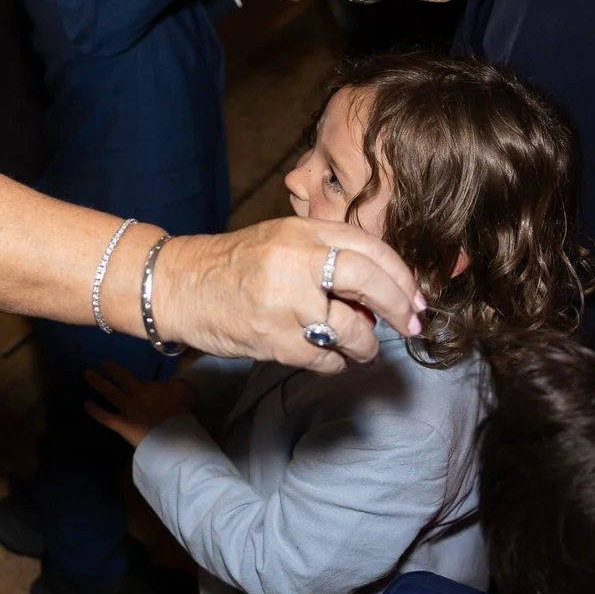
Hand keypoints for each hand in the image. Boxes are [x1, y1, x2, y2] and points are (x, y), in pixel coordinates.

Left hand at [84, 362, 196, 446]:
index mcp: (155, 390)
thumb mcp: (187, 398)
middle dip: (113, 369)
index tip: (132, 378)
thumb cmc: (182, 419)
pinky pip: (106, 417)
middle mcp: (139, 395)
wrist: (175, 438)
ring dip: (98, 382)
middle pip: (124, 378)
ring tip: (87, 373)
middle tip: (102, 361)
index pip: (147, 382)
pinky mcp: (122, 424)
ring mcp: (129, 408)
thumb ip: (181, 389)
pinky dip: (95, 411)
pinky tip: (86, 404)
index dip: (143, 382)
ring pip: (110, 392)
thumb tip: (182, 385)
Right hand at [154, 217, 424, 373]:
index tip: (416, 298)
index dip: (401, 275)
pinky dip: (335, 363)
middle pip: (368, 279)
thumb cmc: (234, 265)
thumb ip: (327, 254)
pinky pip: (325, 358)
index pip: (369, 246)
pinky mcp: (274, 339)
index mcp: (301, 231)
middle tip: (411, 324)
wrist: (178, 285)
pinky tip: (327, 356)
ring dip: (366, 345)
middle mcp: (295, 261)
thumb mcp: (281, 240)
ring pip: (353, 329)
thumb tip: (381, 291)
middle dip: (400, 306)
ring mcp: (284, 302)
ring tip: (362, 348)